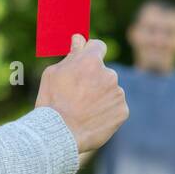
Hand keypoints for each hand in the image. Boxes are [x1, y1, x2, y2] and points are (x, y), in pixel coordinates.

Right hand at [34, 33, 127, 152]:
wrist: (59, 134)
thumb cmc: (52, 102)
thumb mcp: (53, 74)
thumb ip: (71, 55)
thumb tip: (79, 39)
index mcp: (91, 61)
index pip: (98, 46)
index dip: (90, 54)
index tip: (85, 63)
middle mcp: (109, 74)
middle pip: (104, 72)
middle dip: (94, 81)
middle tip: (77, 97)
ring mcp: (118, 93)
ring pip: (110, 91)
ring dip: (101, 97)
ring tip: (83, 112)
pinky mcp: (122, 111)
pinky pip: (115, 108)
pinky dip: (106, 113)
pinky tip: (92, 120)